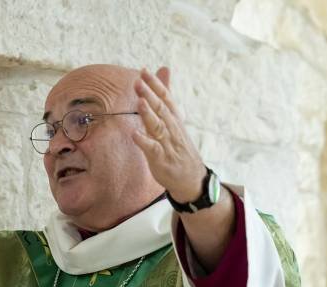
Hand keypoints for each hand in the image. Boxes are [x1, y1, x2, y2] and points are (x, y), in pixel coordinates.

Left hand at [131, 67, 206, 201]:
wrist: (191, 177)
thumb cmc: (178, 146)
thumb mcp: (174, 120)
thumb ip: (165, 96)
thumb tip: (164, 69)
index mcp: (174, 118)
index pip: (166, 98)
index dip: (156, 85)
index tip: (144, 71)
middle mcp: (172, 128)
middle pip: (161, 109)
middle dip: (150, 95)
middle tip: (138, 81)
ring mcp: (168, 144)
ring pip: (158, 126)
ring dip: (149, 114)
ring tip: (139, 102)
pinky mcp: (162, 159)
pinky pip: (153, 149)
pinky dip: (144, 141)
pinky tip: (134, 134)